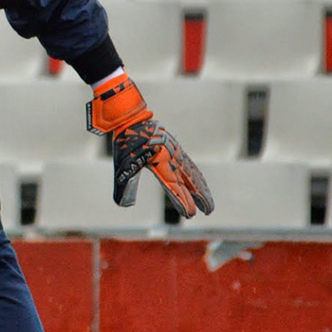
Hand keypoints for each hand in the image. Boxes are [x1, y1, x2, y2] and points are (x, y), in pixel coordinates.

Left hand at [87, 73, 213, 217]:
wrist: (132, 117)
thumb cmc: (125, 142)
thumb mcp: (122, 165)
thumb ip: (124, 186)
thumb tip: (122, 206)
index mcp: (159, 160)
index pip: (174, 185)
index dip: (183, 201)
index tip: (191, 214)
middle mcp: (171, 156)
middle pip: (190, 180)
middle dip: (200, 196)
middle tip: (209, 211)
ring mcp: (176, 151)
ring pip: (192, 172)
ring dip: (202, 188)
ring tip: (209, 202)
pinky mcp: (175, 148)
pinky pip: (190, 164)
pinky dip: (197, 176)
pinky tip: (200, 182)